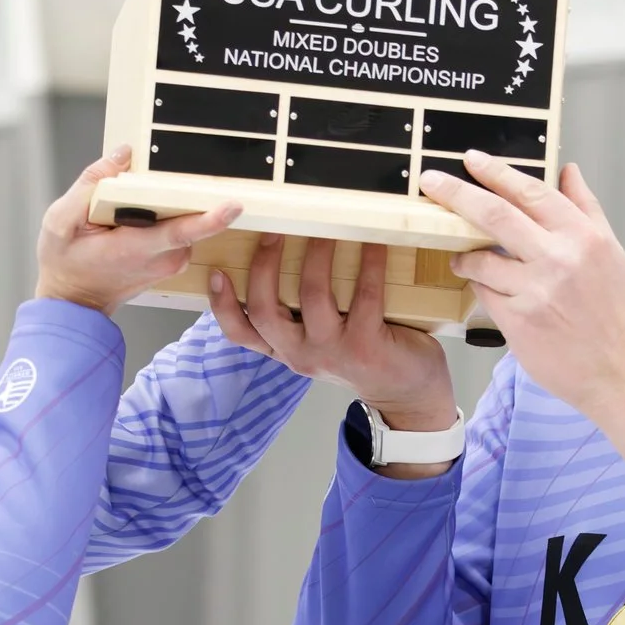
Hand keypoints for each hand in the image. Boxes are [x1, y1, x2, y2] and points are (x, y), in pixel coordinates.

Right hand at [35, 149, 239, 315]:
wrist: (72, 301)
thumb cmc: (65, 262)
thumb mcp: (61, 220)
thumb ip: (92, 183)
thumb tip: (123, 154)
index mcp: (138, 248)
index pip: (183, 231)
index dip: (211, 218)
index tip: (234, 205)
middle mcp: (163, 258)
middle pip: (188, 215)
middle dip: (176, 193)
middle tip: (143, 187)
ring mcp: (170, 262)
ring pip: (184, 219)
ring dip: (167, 206)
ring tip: (128, 211)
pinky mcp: (172, 260)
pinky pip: (180, 229)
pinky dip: (165, 217)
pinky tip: (138, 217)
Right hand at [205, 237, 458, 466]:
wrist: (409, 396)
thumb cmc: (364, 356)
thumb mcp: (322, 342)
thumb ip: (302, 314)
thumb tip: (293, 252)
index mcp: (286, 349)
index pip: (241, 332)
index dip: (222, 304)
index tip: (216, 271)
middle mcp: (301, 353)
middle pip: (265, 310)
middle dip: (264, 265)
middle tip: (273, 231)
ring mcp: (332, 351)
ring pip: (313, 295)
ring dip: (318, 255)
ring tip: (326, 228)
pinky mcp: (366, 346)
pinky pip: (365, 295)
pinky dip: (370, 264)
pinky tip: (374, 244)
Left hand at [423, 153, 624, 471]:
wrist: (624, 372)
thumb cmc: (619, 314)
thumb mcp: (612, 252)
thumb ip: (586, 208)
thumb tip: (567, 170)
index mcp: (584, 236)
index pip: (531, 192)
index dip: (496, 172)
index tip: (471, 160)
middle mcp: (559, 259)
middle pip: (495, 214)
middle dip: (456, 193)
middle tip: (431, 181)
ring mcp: (536, 291)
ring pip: (481, 257)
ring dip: (464, 253)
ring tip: (463, 256)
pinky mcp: (518, 321)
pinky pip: (484, 292)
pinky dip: (481, 285)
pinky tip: (489, 288)